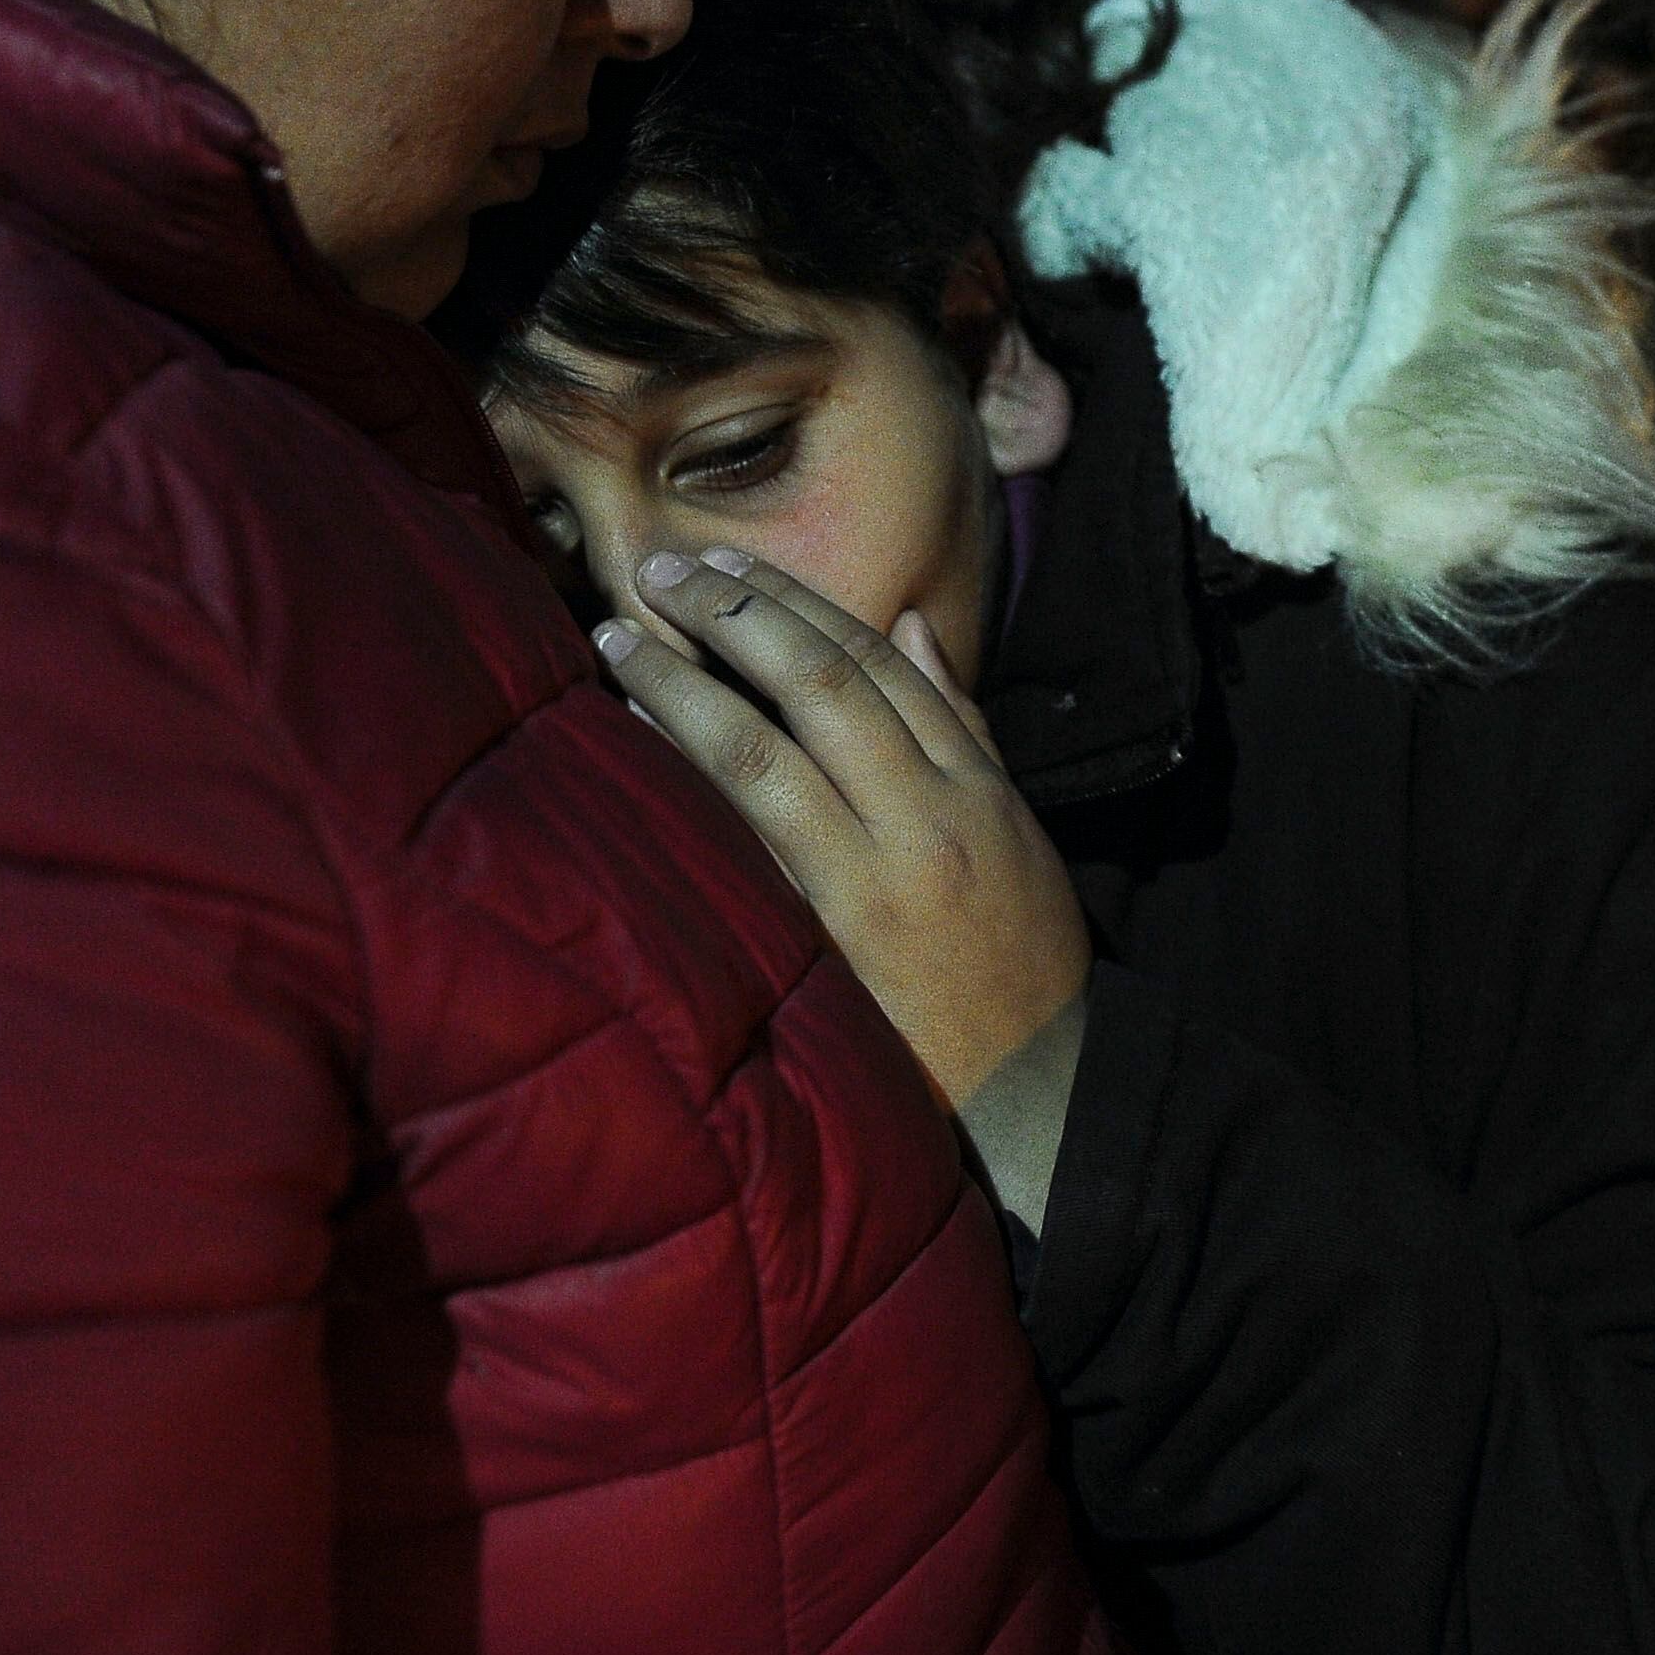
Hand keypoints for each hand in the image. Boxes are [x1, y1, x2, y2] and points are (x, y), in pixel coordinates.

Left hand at [598, 548, 1087, 1111]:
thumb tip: (910, 623)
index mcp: (973, 786)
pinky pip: (737, 845)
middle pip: (818, 682)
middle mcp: (923, 820)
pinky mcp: (822, 947)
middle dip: (732, 613)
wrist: (1036, 1091)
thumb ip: (959, 723)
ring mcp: (869, 884)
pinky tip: (631, 742)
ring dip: (681, 685)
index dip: (792, 599)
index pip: (875, 662)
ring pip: (763, 753)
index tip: (723, 564)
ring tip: (618, 639)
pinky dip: (680, 781)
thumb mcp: (1009, 826)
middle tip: (657, 569)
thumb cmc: (1017, 956)